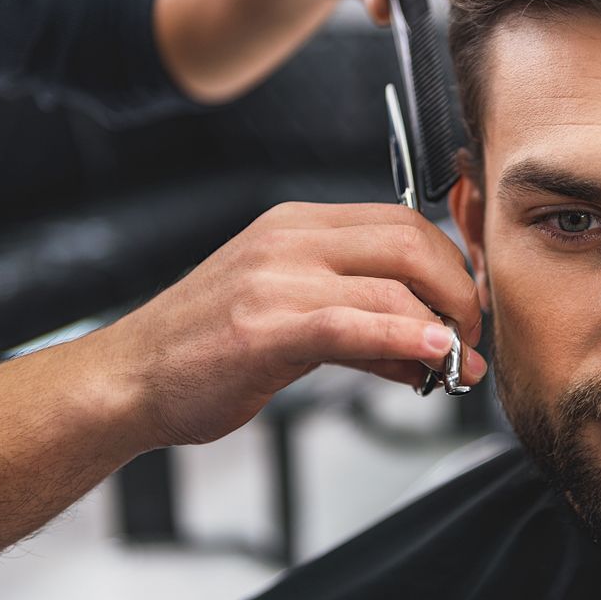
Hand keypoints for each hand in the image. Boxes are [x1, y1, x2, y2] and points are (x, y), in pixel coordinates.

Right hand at [100, 202, 486, 448]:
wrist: (128, 379)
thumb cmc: (207, 349)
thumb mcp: (291, 322)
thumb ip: (364, 328)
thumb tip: (429, 350)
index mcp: (297, 226)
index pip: (402, 220)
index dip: (452, 262)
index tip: (469, 303)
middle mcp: (290, 239)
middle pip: (411, 240)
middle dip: (460, 289)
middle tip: (472, 335)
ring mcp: (275, 278)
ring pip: (393, 280)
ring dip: (443, 326)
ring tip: (457, 365)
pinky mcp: (265, 327)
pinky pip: (353, 323)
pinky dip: (404, 337)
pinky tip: (430, 356)